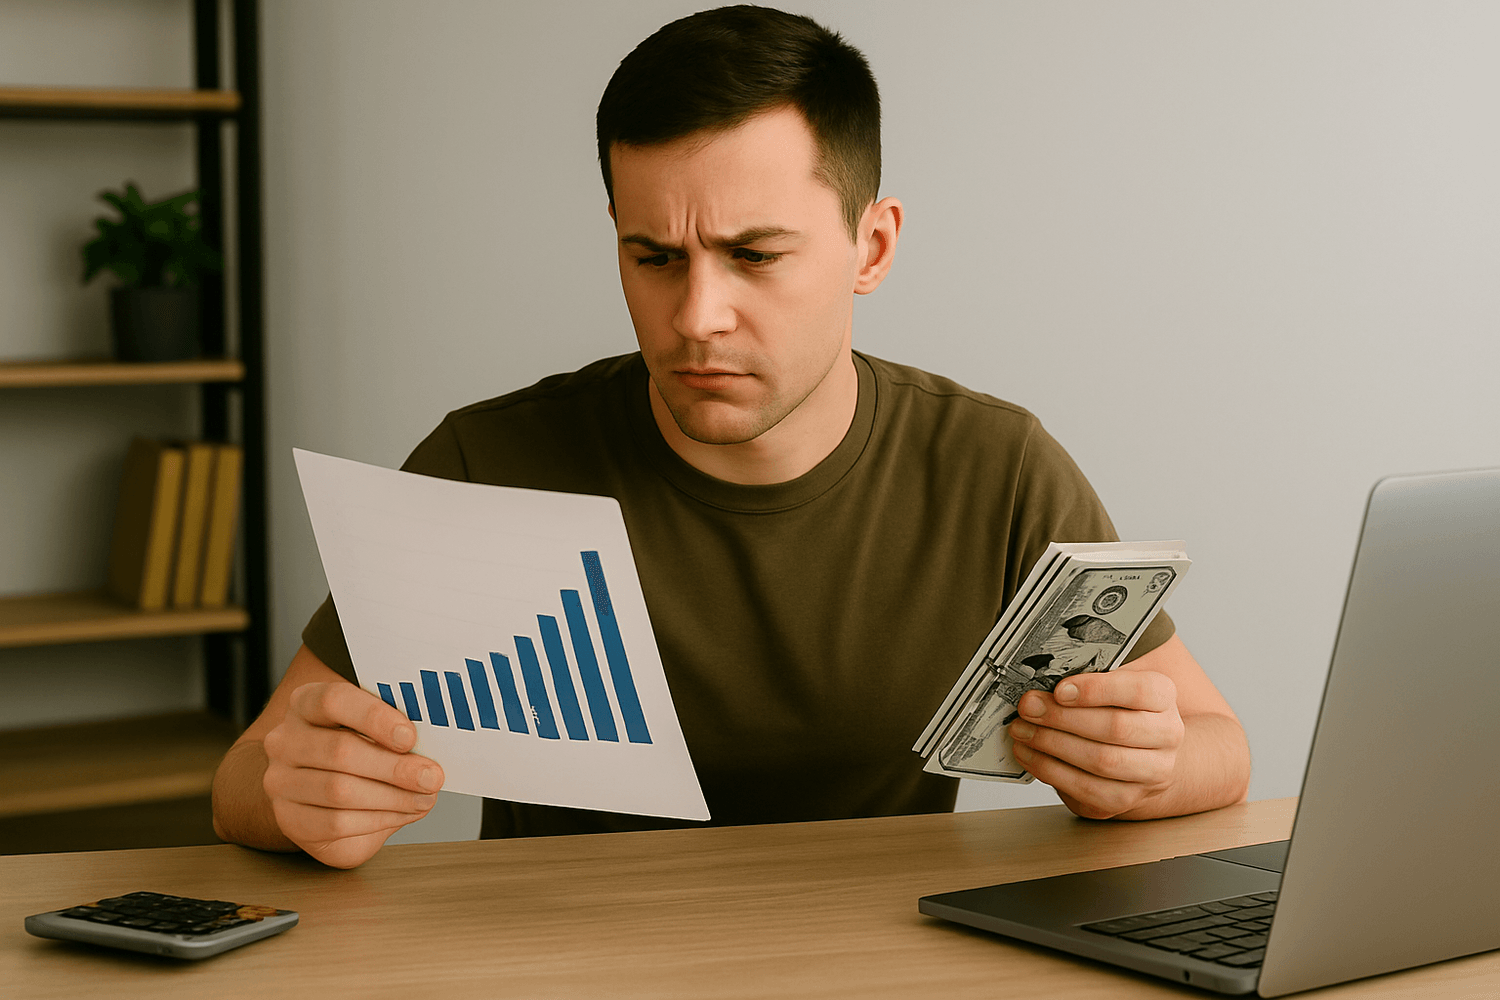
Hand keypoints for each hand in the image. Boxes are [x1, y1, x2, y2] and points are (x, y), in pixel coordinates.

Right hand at [261, 681, 444, 867]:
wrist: (317, 791)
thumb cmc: (355, 751)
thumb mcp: (372, 729)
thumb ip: (395, 730)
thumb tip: (434, 746)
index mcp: (306, 704)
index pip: (334, 700)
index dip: (375, 718)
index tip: (410, 737)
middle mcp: (285, 740)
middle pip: (340, 751)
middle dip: (394, 767)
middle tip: (431, 776)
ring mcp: (281, 782)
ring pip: (339, 791)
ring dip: (392, 797)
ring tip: (424, 797)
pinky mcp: (290, 820)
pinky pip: (336, 823)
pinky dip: (378, 819)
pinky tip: (401, 812)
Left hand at [1007, 670, 1184, 819]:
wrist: (1143, 754)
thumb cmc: (1120, 712)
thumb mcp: (1112, 686)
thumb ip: (1085, 682)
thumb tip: (1042, 686)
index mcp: (1164, 697)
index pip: (1140, 691)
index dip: (1096, 690)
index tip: (1060, 689)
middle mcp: (1167, 735)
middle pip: (1115, 727)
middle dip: (1063, 717)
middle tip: (1029, 707)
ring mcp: (1152, 772)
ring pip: (1101, 760)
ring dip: (1052, 744)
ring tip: (1023, 730)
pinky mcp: (1127, 798)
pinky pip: (1087, 789)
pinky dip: (1051, 770)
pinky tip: (1031, 754)